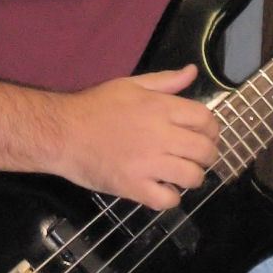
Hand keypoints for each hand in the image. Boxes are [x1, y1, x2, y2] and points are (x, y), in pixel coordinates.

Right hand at [51, 65, 220, 209]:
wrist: (61, 132)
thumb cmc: (95, 107)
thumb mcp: (131, 85)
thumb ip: (165, 81)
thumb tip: (192, 72)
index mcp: (160, 108)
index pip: (205, 120)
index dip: (212, 130)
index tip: (205, 136)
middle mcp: (159, 135)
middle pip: (204, 151)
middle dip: (207, 156)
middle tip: (195, 158)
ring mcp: (147, 163)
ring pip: (191, 177)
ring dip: (191, 178)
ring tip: (180, 175)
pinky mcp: (133, 187)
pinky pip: (167, 200)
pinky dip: (170, 198)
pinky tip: (162, 189)